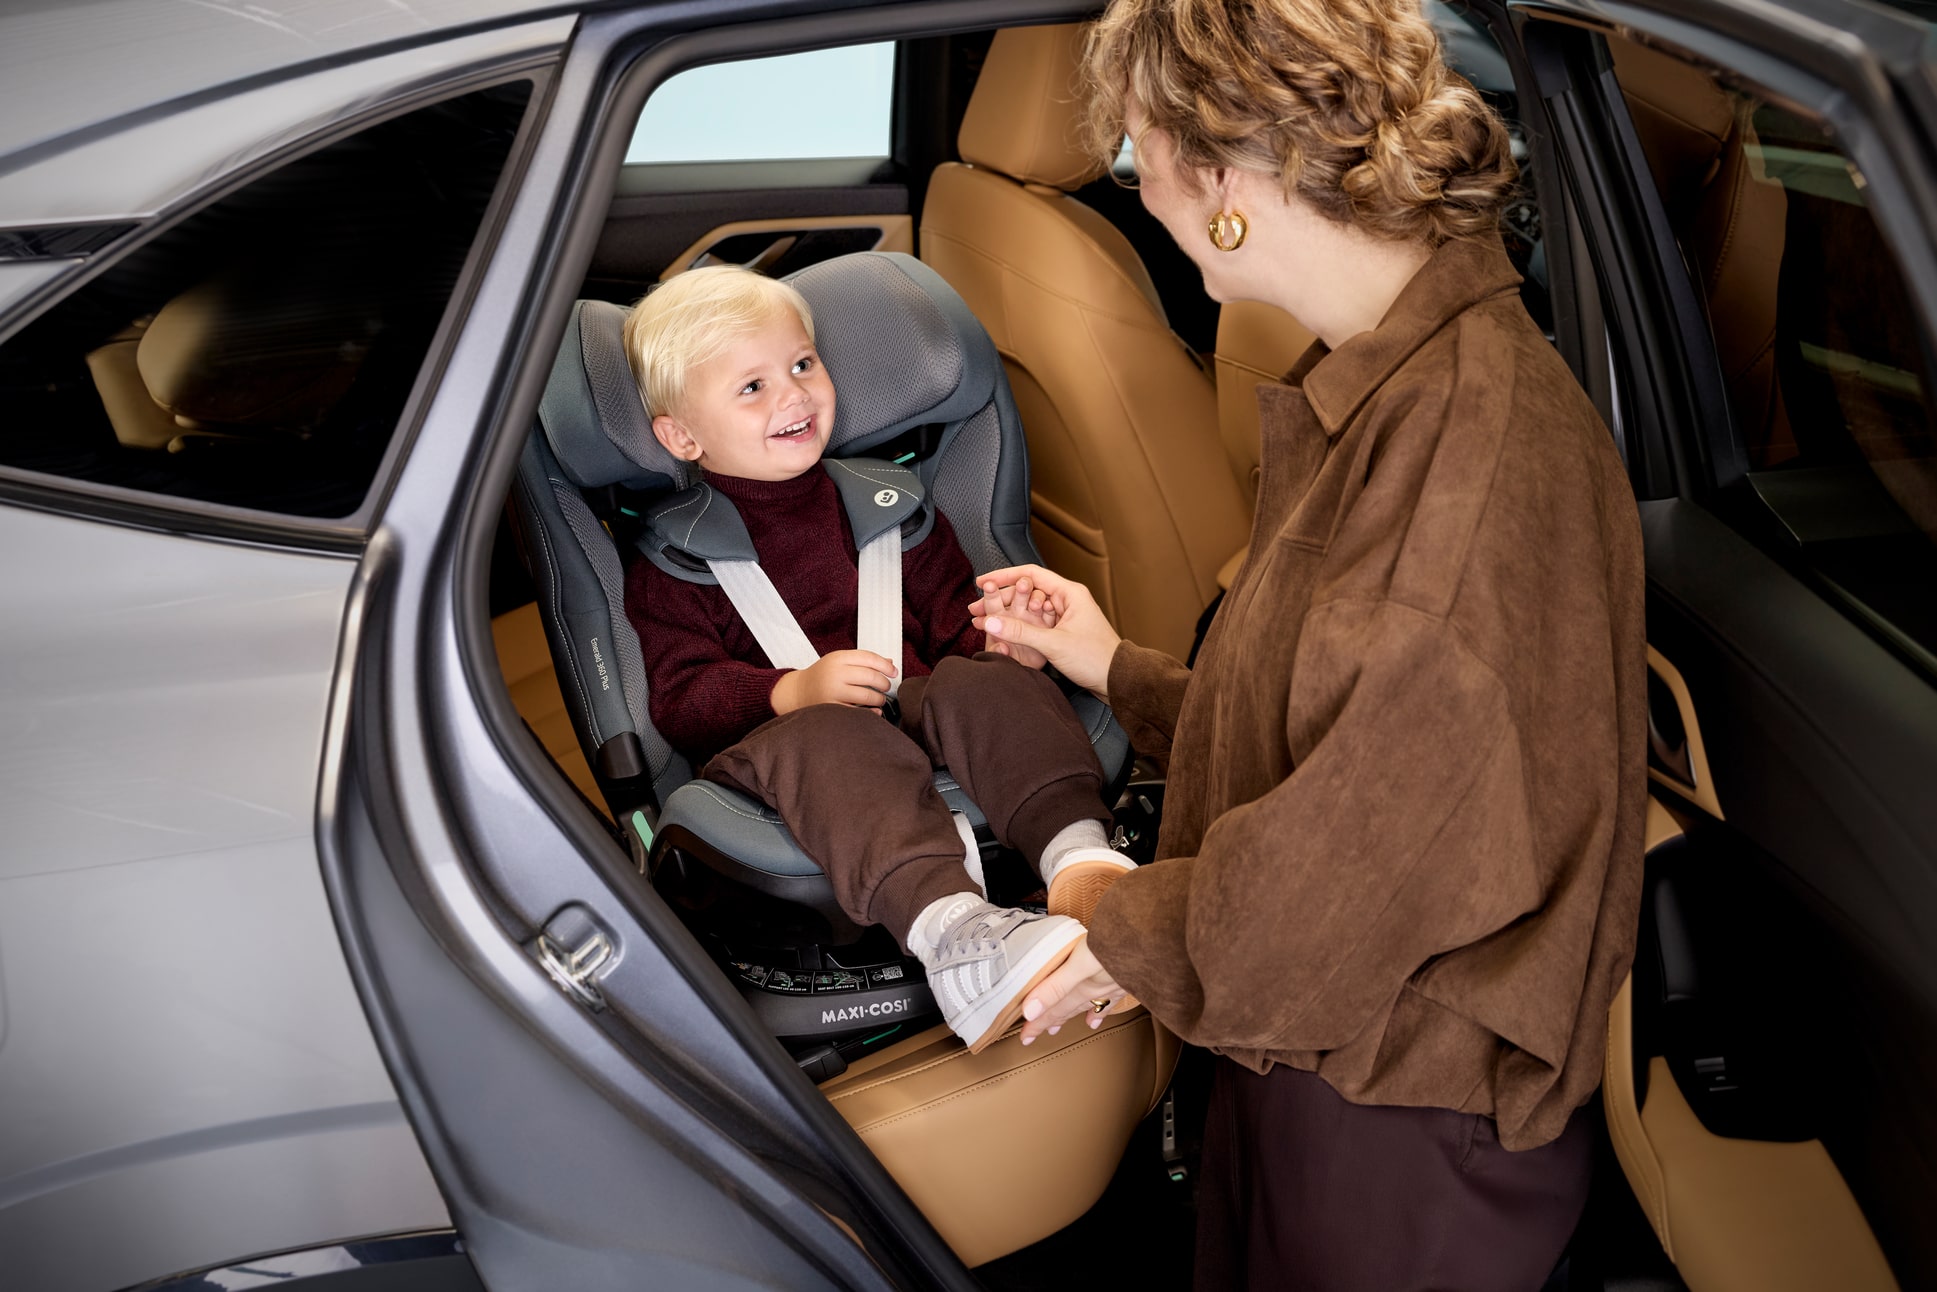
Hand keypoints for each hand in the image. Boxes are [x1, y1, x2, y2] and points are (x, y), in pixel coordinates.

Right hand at [770, 650, 895, 714]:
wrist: (797, 692)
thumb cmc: (821, 676)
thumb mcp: (838, 662)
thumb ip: (862, 661)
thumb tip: (890, 662)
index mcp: (837, 658)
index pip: (869, 658)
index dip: (886, 665)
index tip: (894, 672)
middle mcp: (835, 673)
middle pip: (871, 676)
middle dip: (884, 683)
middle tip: (886, 687)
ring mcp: (832, 692)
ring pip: (868, 695)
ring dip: (880, 699)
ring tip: (880, 699)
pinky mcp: (831, 709)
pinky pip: (858, 712)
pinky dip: (871, 713)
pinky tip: (874, 711)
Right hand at [971, 565, 1120, 698]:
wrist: (1116, 681)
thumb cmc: (1096, 658)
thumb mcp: (1054, 644)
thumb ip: (1021, 632)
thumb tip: (992, 622)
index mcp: (1069, 593)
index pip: (1030, 574)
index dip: (1003, 576)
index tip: (983, 583)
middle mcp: (1066, 600)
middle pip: (1026, 592)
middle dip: (1001, 600)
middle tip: (978, 609)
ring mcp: (1064, 616)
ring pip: (1028, 609)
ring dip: (1007, 615)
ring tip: (984, 622)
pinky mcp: (1061, 631)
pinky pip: (1035, 624)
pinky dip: (1018, 627)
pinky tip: (1003, 633)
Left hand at [1018, 939, 1125, 1044]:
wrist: (1159, 936)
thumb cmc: (1123, 944)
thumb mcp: (1081, 962)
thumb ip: (1057, 986)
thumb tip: (1031, 1010)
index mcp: (1084, 986)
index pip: (1054, 1008)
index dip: (1037, 1022)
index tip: (1024, 1036)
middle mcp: (1097, 989)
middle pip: (1066, 1008)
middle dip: (1049, 1021)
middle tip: (1035, 1034)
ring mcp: (1113, 983)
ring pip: (1085, 1004)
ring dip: (1070, 1015)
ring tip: (1058, 1027)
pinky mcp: (1127, 976)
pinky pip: (1109, 998)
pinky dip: (1100, 1009)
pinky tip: (1096, 1015)